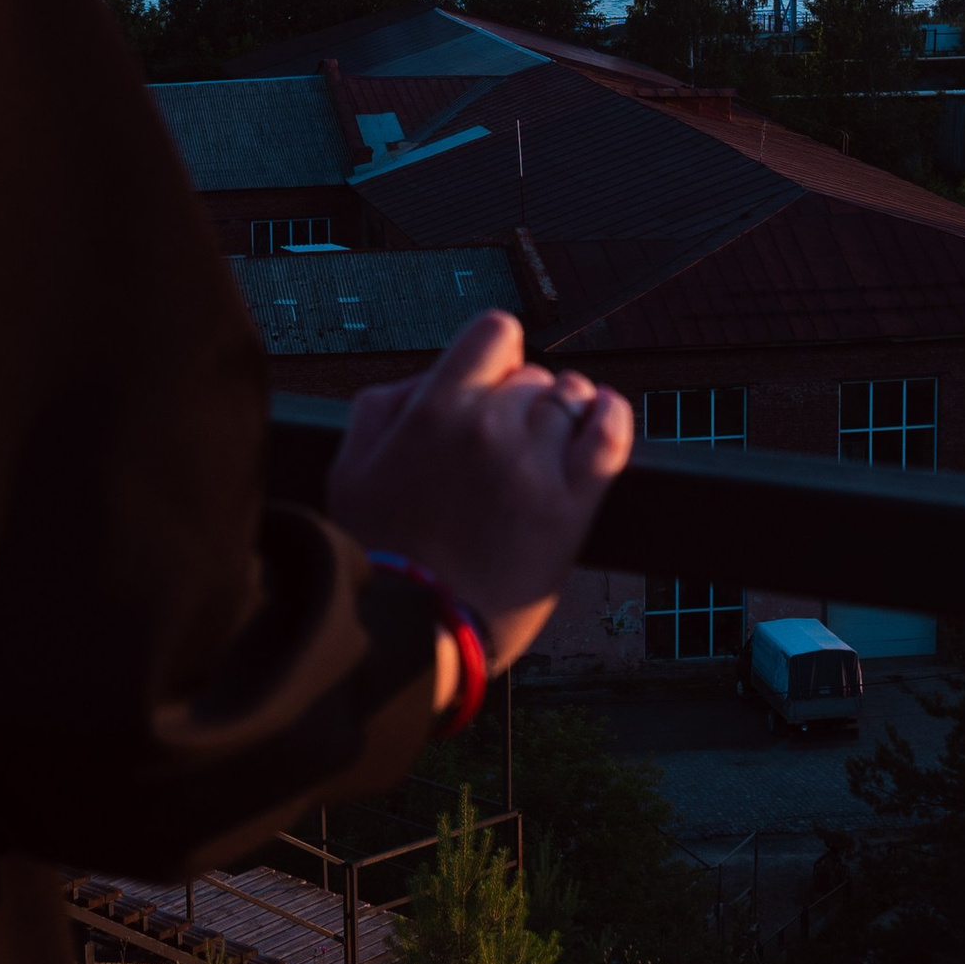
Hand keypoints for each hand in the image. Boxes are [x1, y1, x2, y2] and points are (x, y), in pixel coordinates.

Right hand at [325, 308, 632, 672]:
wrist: (415, 631)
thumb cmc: (379, 553)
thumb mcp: (351, 468)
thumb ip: (383, 406)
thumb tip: (431, 378)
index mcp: (435, 409)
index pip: (495, 332)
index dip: (496, 357)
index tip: (491, 388)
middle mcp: (488, 426)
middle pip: (535, 376)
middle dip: (522, 403)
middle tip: (505, 449)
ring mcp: (533, 465)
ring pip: (572, 401)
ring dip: (563, 418)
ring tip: (545, 452)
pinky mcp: (571, 506)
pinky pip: (611, 434)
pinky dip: (612, 416)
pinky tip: (604, 415)